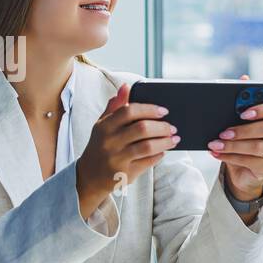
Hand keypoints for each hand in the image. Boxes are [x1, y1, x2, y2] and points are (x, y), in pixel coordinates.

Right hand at [75, 83, 178, 217]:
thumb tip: (126, 86)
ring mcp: (117, 159)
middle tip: (172, 127)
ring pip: (147, 146)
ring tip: (174, 139)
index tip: (164, 111)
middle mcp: (109, 142)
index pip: (129, 111)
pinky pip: (147, 162)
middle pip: (142, 128)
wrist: (88, 176)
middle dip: (162, 127)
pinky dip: (158, 155)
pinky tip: (163, 151)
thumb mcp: (102, 125)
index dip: (149, 109)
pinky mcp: (124, 173)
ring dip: (165, 142)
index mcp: (104, 126)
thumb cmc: (100, 145)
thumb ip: (115, 106)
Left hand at [208, 73, 262, 197]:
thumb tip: (244, 77)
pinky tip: (216, 154)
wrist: (241, 170)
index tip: (243, 112)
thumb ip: (240, 102)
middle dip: (242, 130)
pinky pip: (251, 161)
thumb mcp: (237, 122)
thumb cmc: (240, 141)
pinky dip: (230, 157)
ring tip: (214, 144)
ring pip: (257, 147)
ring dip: (233, 145)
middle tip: (222, 132)